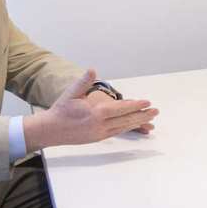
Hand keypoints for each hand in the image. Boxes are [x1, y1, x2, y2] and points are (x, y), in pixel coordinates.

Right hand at [28, 70, 157, 146]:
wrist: (51, 130)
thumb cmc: (61, 109)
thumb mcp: (71, 93)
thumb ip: (83, 81)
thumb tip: (92, 69)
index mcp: (96, 113)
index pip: (121, 108)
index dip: (135, 105)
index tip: (147, 102)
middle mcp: (100, 125)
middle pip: (126, 120)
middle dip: (142, 115)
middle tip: (156, 111)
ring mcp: (100, 133)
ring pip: (123, 127)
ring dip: (137, 122)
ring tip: (150, 119)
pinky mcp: (98, 138)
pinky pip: (117, 132)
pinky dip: (127, 127)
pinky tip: (133, 124)